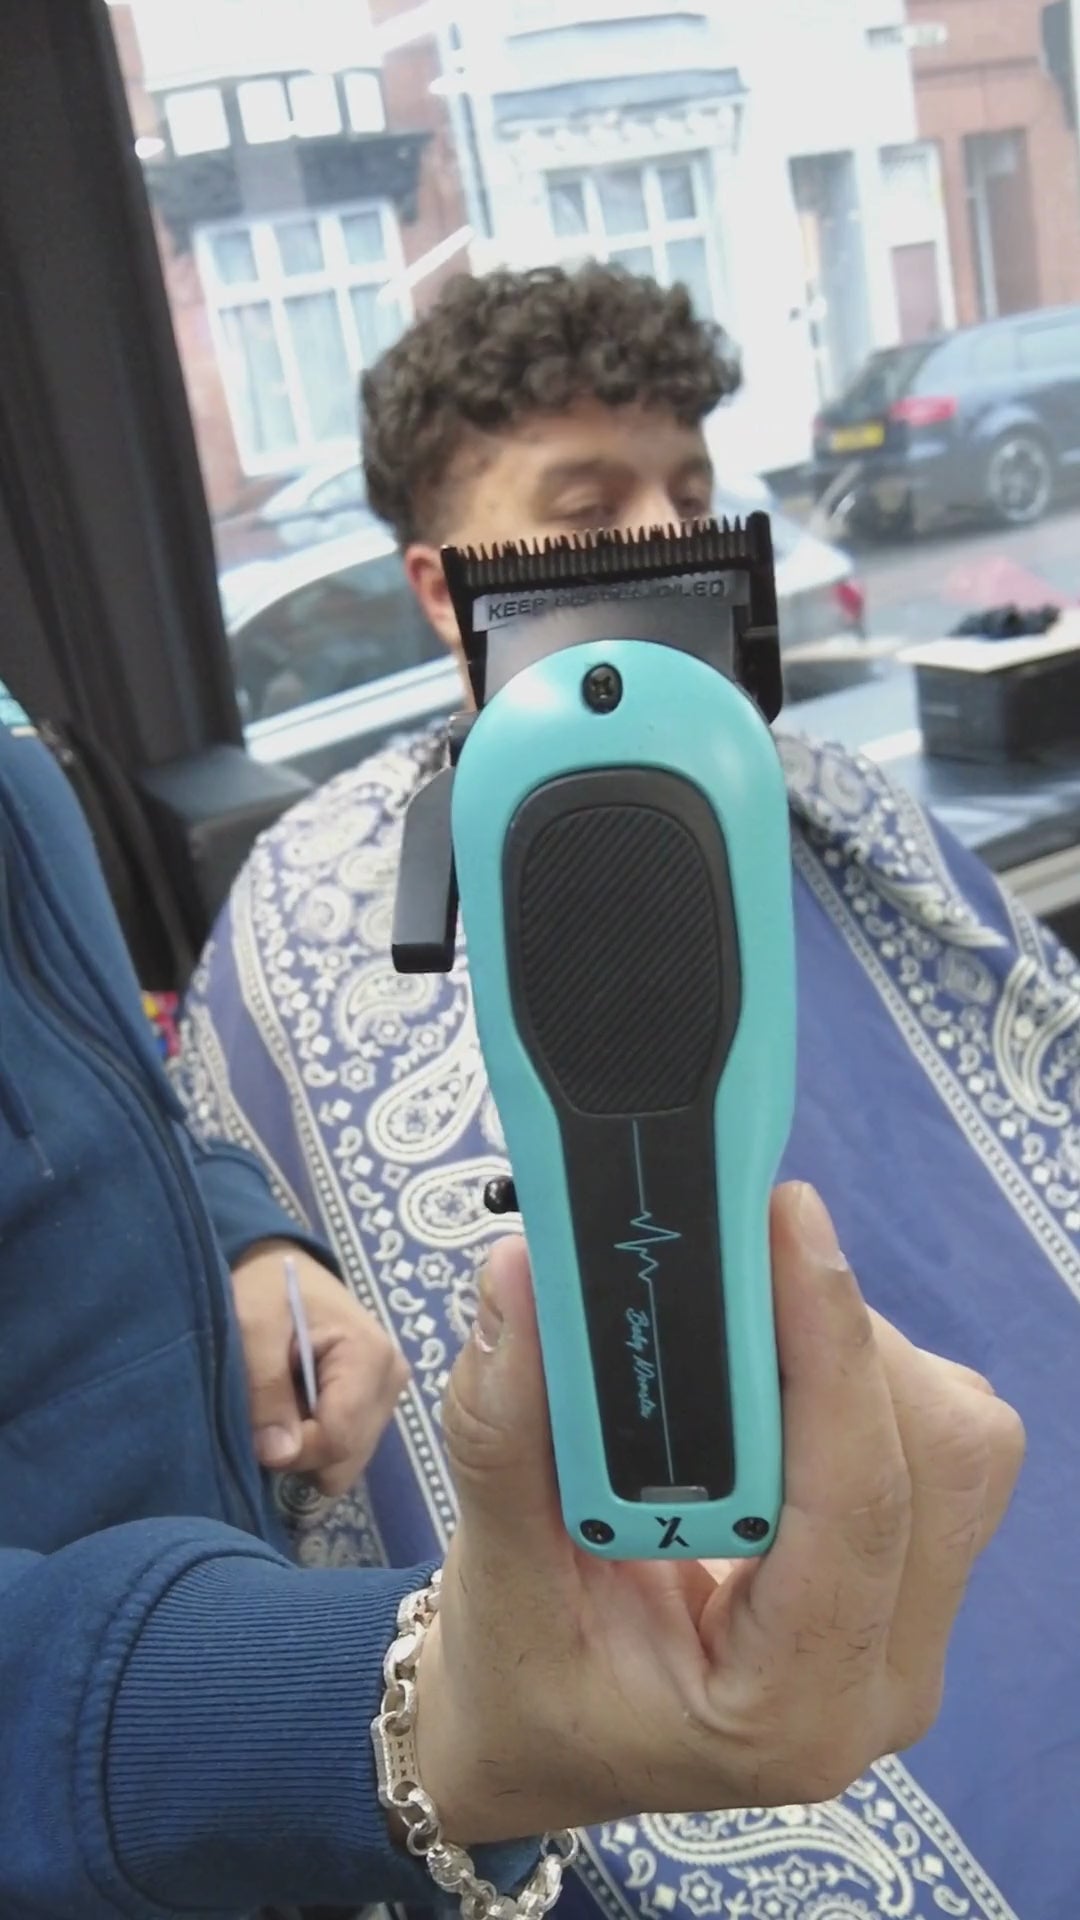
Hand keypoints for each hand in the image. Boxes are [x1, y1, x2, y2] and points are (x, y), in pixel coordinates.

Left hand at [230, 1240, 408, 1494]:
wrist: (278, 1264)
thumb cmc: (264, 1287)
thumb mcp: (252, 1327)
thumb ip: (265, 1387)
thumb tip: (280, 1454)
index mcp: (371, 1357)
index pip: (339, 1440)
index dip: (291, 1451)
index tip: (256, 1431)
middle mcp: (392, 1380)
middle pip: (346, 1460)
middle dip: (299, 1451)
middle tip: (266, 1413)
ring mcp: (387, 1393)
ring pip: (345, 1461)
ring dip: (304, 1445)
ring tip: (279, 1402)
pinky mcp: (374, 1401)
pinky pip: (344, 1448)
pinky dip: (313, 1438)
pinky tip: (294, 1405)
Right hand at [416, 1184, 1023, 1843]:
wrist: (542, 1746)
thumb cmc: (519, 1688)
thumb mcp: (493, 1578)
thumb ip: (502, 1432)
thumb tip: (520, 1274)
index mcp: (789, 1710)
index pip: (858, 1503)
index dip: (829, 1346)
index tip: (783, 1219)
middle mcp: (881, 1679)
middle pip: (936, 1459)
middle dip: (841, 1337)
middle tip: (736, 1260)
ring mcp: (910, 1631)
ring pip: (954, 1441)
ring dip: (855, 1350)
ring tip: (741, 1321)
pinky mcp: (909, 1578)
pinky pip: (933, 1445)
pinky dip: (860, 1375)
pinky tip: (768, 1374)